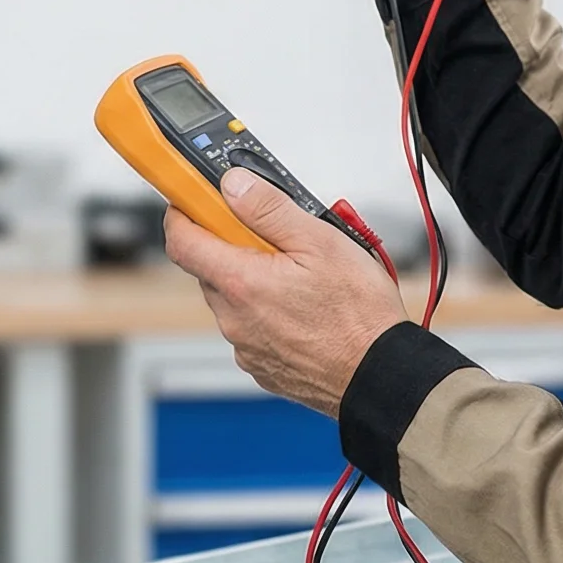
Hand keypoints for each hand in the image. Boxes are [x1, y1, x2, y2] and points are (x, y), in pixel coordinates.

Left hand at [162, 168, 405, 417]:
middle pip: (210, 267)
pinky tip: (304, 309)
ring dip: (255, 280)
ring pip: (233, 298)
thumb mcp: (321, 242)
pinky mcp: (261, 366)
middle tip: (276, 237)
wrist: (382, 377)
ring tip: (303, 277)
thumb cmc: (360, 316)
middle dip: (234, 245)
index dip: (182, 212)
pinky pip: (251, 327)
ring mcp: (245, 346)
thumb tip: (233, 185)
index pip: (181, 240)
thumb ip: (269, 209)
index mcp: (241, 282)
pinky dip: (268, 312)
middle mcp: (234, 318)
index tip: (196, 198)